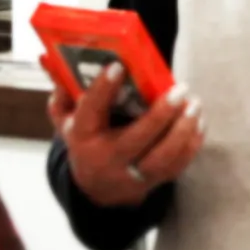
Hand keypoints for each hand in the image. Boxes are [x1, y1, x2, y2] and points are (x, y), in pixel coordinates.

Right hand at [48, 64, 204, 207]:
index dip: (103, 89)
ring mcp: (131, 174)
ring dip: (183, 130)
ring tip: (194, 104)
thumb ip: (61, 90)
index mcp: (82, 137)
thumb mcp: (66, 120)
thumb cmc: (85, 142)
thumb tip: (51, 59)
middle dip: (161, 114)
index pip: (90, 112)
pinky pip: (177, 166)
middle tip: (179, 89)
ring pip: (162, 157)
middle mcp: (106, 159)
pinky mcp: (153, 182)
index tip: (119, 66)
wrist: (97, 190)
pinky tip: (198, 121)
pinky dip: (191, 144)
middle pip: (136, 139)